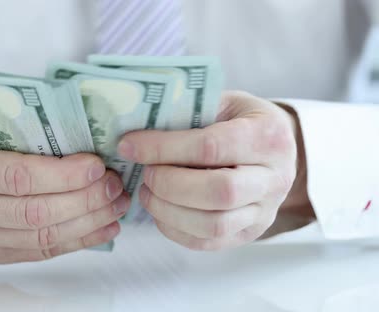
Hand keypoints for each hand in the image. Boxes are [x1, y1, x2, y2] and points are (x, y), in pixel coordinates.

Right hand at [0, 125, 128, 262]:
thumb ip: (19, 127)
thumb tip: (84, 130)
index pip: (16, 176)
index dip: (61, 175)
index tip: (96, 166)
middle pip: (34, 211)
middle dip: (83, 199)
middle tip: (114, 184)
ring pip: (42, 236)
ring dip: (88, 221)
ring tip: (116, 203)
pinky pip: (42, 252)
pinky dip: (79, 240)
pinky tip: (104, 226)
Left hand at [117, 91, 300, 249]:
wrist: (275, 147)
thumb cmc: (240, 119)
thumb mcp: (222, 101)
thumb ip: (187, 111)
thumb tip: (136, 128)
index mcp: (268, 136)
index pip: (211, 147)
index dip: (163, 148)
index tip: (130, 145)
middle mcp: (274, 178)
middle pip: (217, 191)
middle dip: (168, 183)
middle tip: (144, 172)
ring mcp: (264, 211)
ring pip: (213, 224)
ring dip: (167, 210)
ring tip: (147, 191)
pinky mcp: (249, 233)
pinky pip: (207, 242)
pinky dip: (174, 228)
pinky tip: (160, 208)